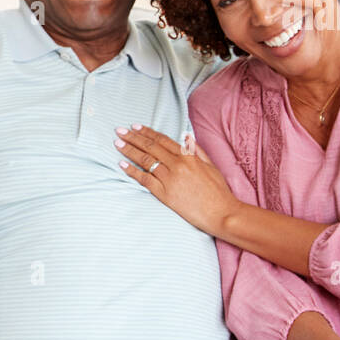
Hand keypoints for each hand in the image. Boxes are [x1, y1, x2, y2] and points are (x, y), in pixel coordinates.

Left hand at [115, 124, 238, 235]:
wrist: (221, 213)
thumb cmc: (218, 191)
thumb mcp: (210, 166)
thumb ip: (197, 150)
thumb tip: (186, 136)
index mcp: (188, 157)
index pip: (162, 140)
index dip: (147, 132)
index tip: (135, 127)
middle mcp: (177, 165)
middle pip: (150, 148)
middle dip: (133, 138)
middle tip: (119, 131)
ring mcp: (170, 179)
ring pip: (145, 161)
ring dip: (129, 151)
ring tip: (117, 144)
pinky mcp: (165, 194)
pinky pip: (145, 179)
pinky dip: (132, 171)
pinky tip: (122, 164)